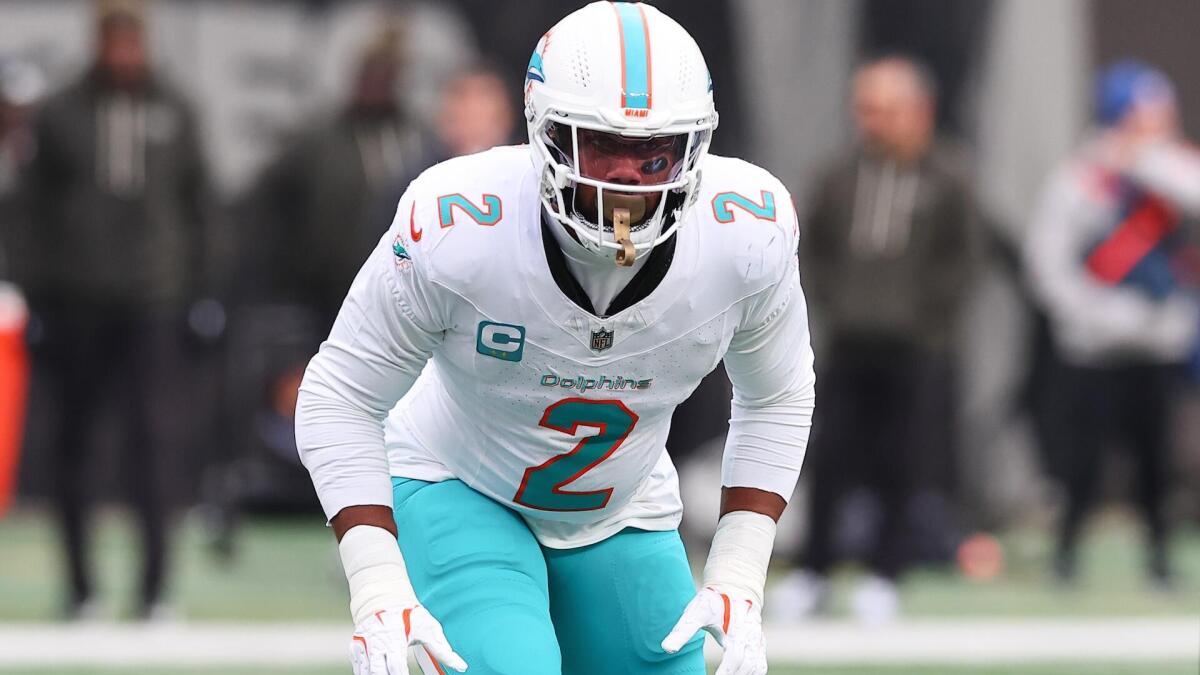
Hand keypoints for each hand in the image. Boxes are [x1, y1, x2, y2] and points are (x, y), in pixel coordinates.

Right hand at [350, 604, 467, 674]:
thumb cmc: (409, 614)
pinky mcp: (355, 647)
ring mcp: (362, 645)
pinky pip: (359, 669)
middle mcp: (376, 642)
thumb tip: (462, 666)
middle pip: (377, 672)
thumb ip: (442, 649)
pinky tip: (379, 673)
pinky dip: (367, 674)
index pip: (396, 666)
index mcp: (394, 638)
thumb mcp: (428, 628)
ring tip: (389, 674)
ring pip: (365, 672)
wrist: (382, 595)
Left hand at [662, 586, 766, 674]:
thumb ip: (682, 631)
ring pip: (756, 667)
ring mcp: (756, 641)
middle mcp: (750, 637)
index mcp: (736, 630)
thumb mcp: (695, 613)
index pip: (734, 657)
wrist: (733, 587)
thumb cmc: (712, 601)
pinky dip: (752, 672)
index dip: (725, 672)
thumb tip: (666, 648)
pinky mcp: (758, 644)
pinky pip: (759, 664)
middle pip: (747, 665)